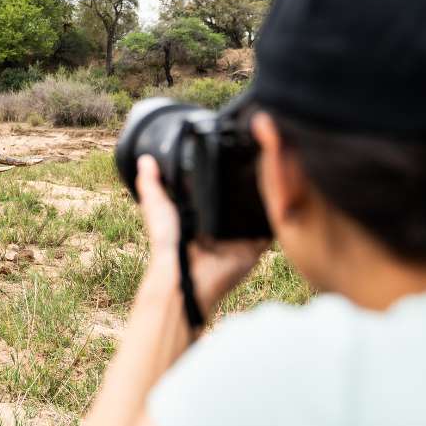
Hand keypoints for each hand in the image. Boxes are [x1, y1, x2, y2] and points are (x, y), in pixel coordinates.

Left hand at [134, 156, 269, 314]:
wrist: (185, 275)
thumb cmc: (168, 244)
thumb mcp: (157, 208)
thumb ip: (151, 184)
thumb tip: (144, 159)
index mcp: (202, 214)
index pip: (217, 190)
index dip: (222, 174)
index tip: (229, 150)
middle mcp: (222, 224)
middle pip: (241, 199)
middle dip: (249, 182)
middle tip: (256, 157)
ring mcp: (240, 235)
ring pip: (259, 211)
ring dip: (265, 196)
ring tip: (273, 172)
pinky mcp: (255, 247)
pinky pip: (271, 230)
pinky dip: (277, 218)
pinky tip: (282, 199)